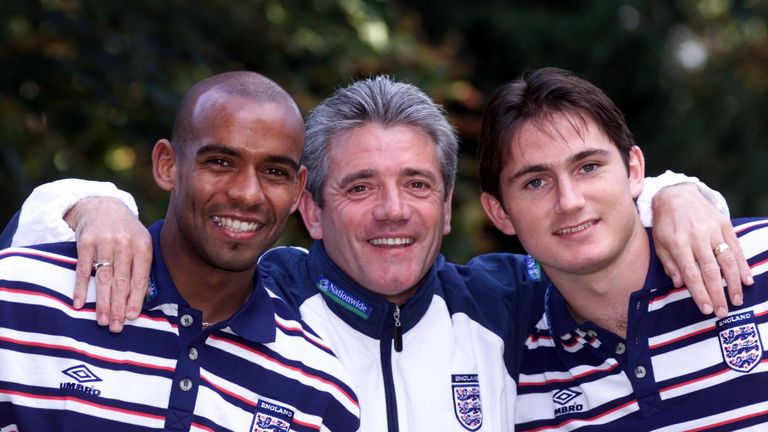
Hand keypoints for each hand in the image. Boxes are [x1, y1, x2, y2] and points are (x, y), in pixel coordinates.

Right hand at [65, 196, 151, 331]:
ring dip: (102, 302)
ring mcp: (104, 242)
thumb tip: (142, 299)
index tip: (131, 318)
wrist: (103, 206)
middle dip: (118, 307)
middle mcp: (124, 243)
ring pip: (103, 278)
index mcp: (142, 246)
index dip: (135, 299)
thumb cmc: (126, 232)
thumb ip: (141, 267)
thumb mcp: (141, 243)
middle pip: (121, 282)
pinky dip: (81, 288)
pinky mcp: (85, 242)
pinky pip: (83, 269)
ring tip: (102, 321)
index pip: (139, 278)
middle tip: (115, 327)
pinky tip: (80, 303)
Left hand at [651, 183, 752, 317]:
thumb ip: (669, 263)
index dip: (699, 292)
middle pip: (711, 270)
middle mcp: (697, 237)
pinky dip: (743, 265)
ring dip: (734, 282)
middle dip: (718, 293)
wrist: (676, 194)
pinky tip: (747, 279)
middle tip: (723, 312)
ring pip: (727, 260)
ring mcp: (713, 230)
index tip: (706, 309)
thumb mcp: (659, 242)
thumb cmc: (665, 223)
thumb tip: (679, 284)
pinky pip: (736, 247)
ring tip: (737, 300)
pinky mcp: (724, 224)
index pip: (691, 273)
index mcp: (678, 243)